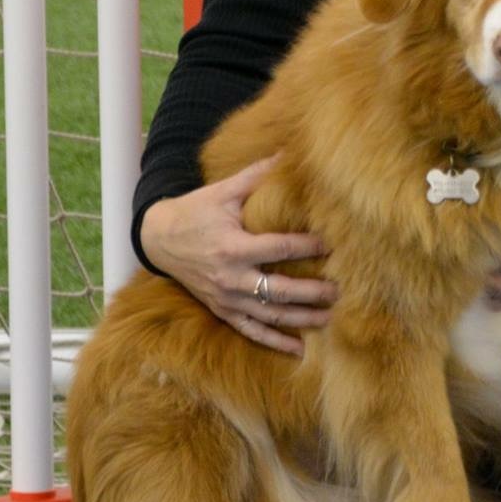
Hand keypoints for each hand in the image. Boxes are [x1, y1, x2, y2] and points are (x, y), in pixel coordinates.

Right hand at [140, 156, 337, 354]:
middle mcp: (231, 277)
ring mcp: (226, 299)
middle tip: (341, 290)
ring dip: (302, 319)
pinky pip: (251, 331)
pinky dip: (275, 342)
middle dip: (313, 292)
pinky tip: (299, 350)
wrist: (159, 239)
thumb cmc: (195, 211)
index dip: (309, 246)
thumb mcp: (222, 191)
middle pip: (280, 290)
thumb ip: (257, 176)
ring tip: (331, 318)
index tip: (334, 245)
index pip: (280, 248)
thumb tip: (289, 151)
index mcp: (233, 246)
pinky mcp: (222, 311)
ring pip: (270, 315)